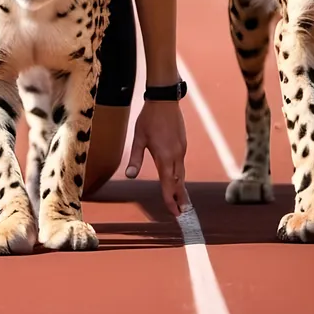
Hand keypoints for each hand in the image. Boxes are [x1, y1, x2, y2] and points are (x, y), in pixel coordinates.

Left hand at [124, 100, 189, 216]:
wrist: (164, 100)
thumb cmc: (149, 118)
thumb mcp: (138, 138)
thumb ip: (135, 158)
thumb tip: (130, 176)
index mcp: (164, 156)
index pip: (168, 183)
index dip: (170, 199)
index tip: (174, 212)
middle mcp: (176, 155)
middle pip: (179, 182)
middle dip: (180, 198)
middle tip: (182, 213)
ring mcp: (181, 149)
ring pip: (182, 173)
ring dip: (181, 187)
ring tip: (182, 201)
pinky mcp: (183, 144)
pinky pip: (182, 164)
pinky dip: (181, 175)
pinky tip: (178, 179)